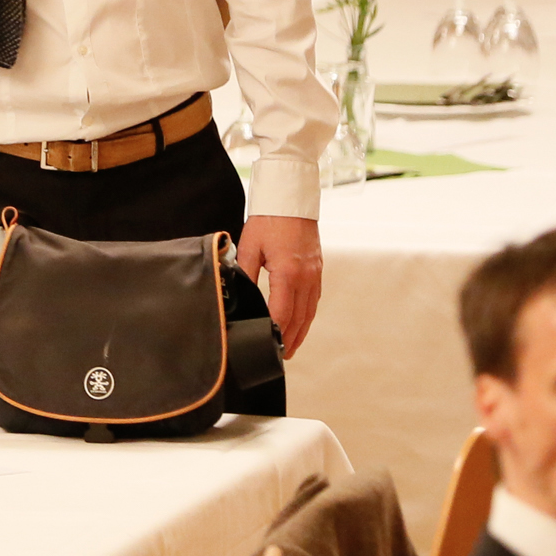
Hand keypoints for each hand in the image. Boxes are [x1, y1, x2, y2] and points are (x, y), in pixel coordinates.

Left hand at [236, 213, 322, 357]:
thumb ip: (244, 273)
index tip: (266, 343)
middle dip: (290, 339)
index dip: (274, 332)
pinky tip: (300, 323)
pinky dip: (307, 316)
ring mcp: (315, 274)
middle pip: (299, 318)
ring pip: (310, 312)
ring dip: (301, 331)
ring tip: (291, 347)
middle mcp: (306, 277)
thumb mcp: (249, 246)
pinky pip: (314, 300)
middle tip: (280, 356)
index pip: (282, 313)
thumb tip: (238, 293)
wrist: (291, 199)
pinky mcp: (317, 270)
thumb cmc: (269, 220)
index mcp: (288, 272)